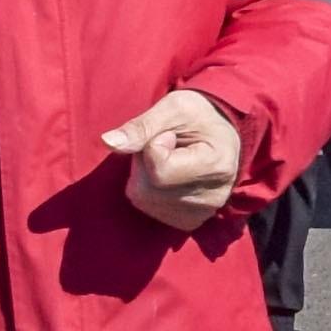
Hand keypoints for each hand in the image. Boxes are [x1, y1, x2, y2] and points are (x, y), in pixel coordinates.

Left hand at [105, 85, 248, 228]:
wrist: (222, 134)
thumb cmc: (198, 115)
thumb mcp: (173, 108)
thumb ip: (141, 126)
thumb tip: (108, 142)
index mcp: (216, 165)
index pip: (159, 170)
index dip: (152, 145)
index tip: (170, 134)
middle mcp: (213, 197)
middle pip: (146, 188)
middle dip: (143, 162)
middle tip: (164, 145)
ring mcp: (201, 214)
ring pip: (142, 199)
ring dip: (144, 175)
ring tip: (168, 159)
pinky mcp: (189, 222)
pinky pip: (148, 207)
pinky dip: (148, 189)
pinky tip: (168, 176)